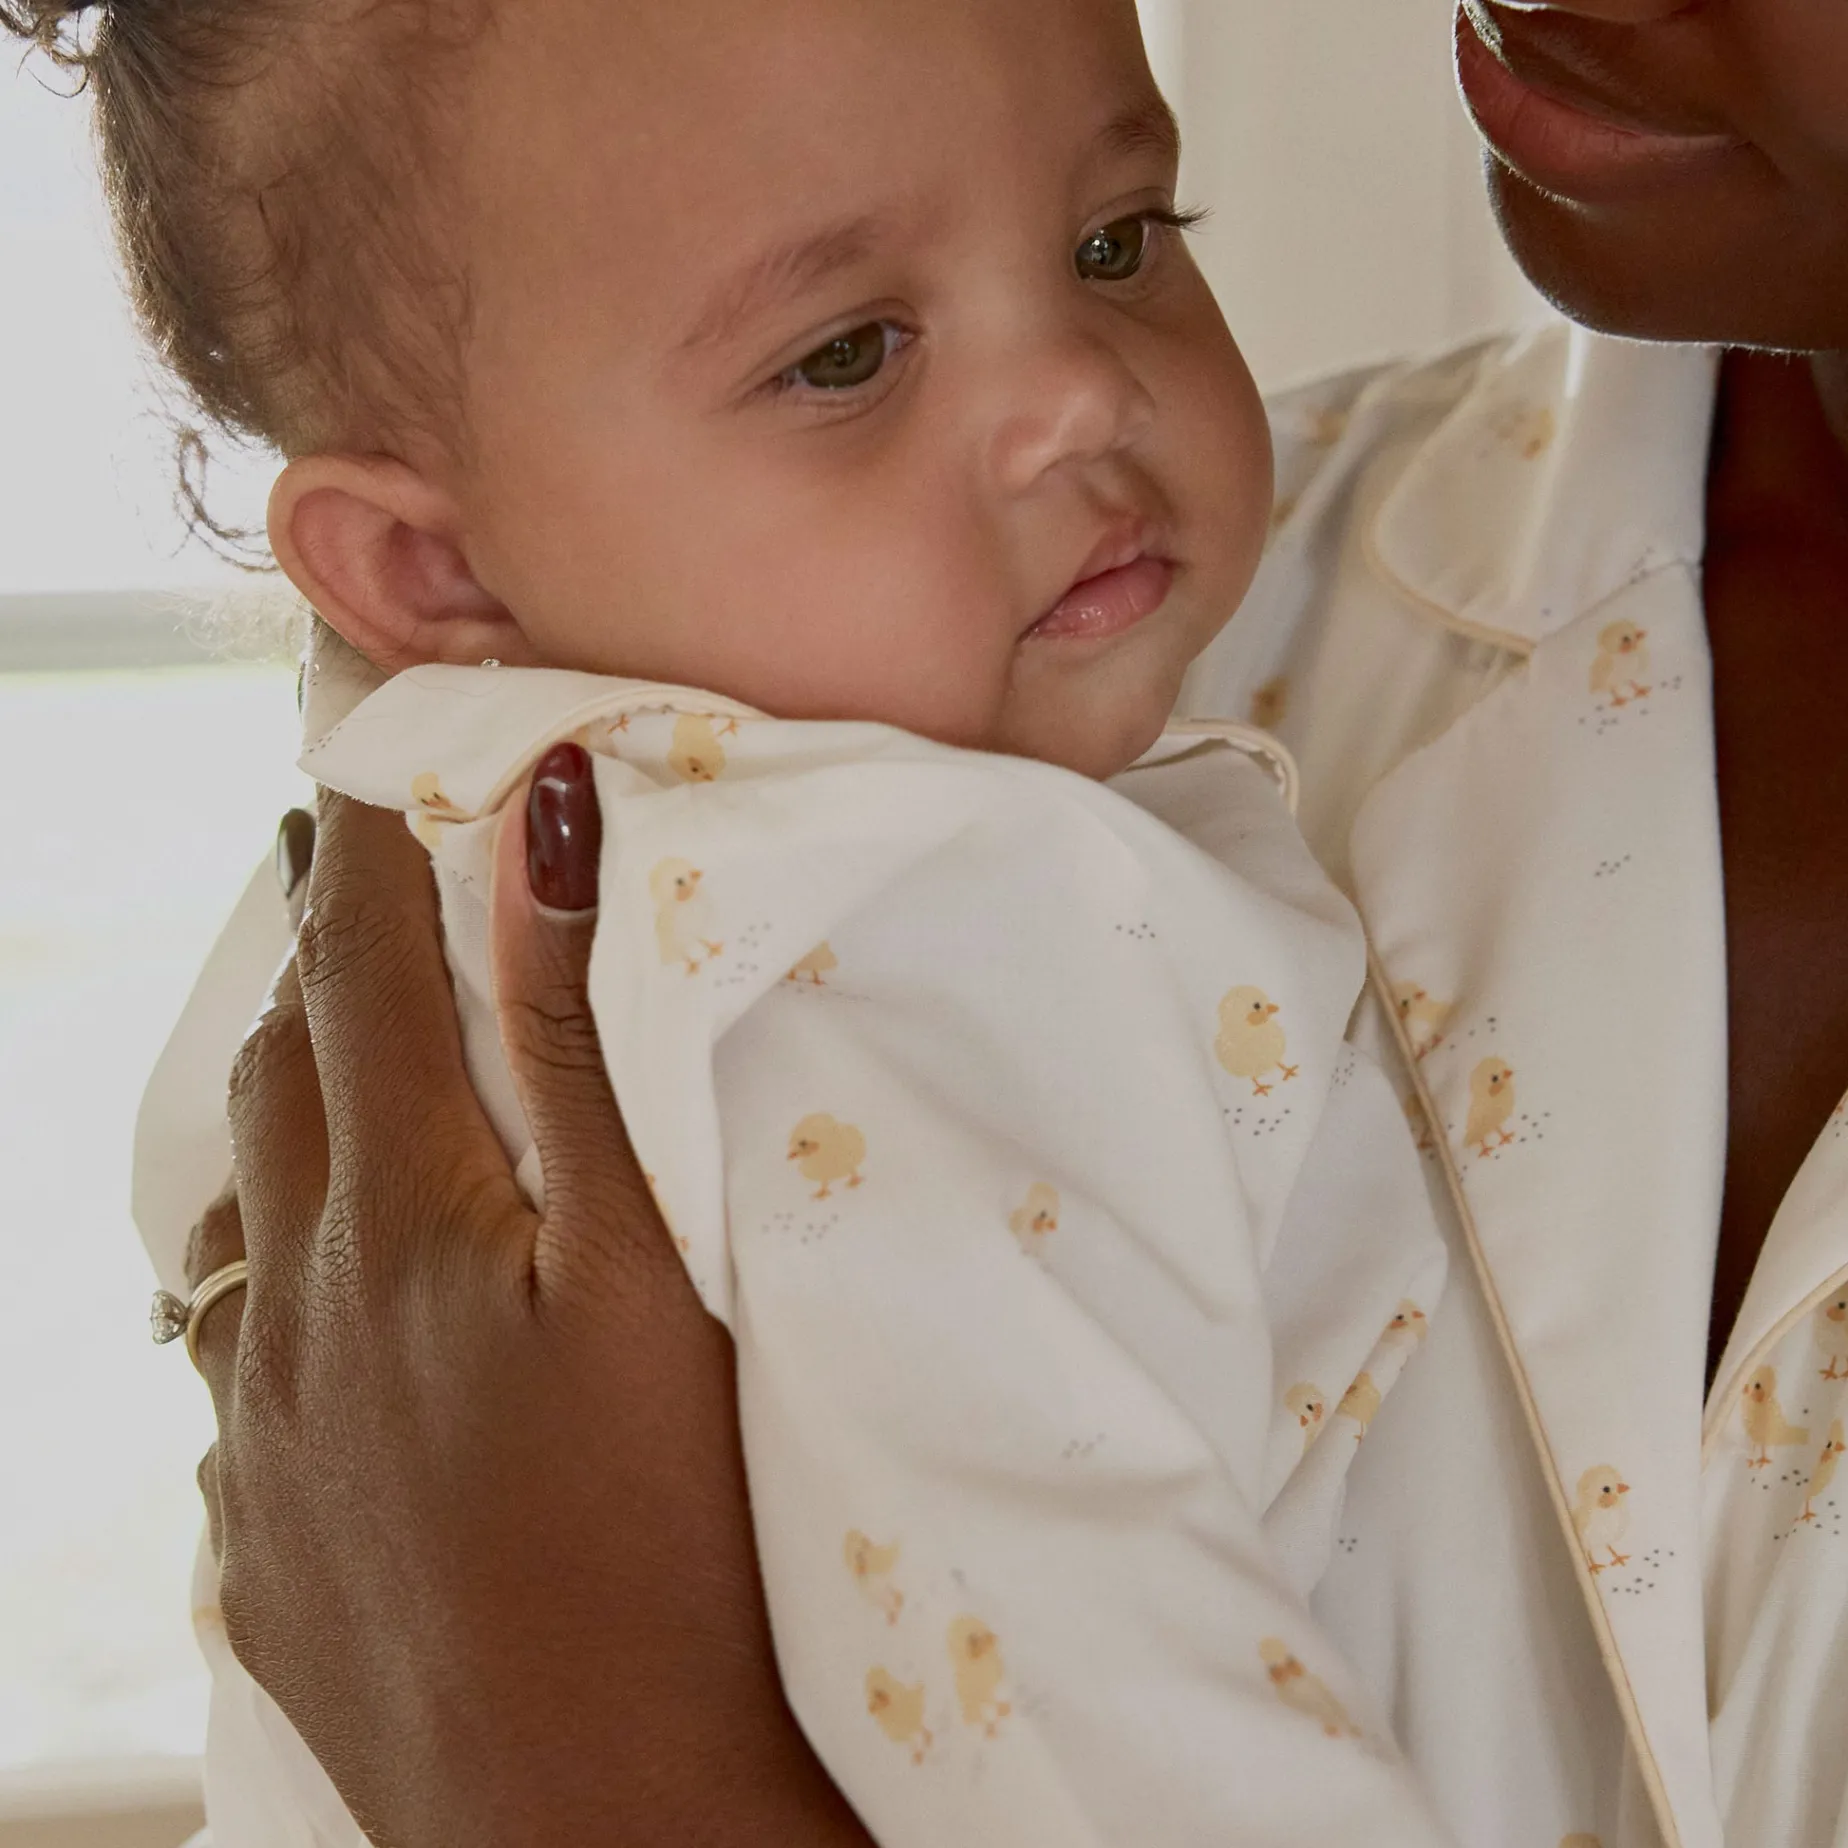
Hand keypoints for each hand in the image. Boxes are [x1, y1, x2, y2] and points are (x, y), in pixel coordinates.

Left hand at [188, 750, 870, 1847]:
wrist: (605, 1826)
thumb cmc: (670, 1543)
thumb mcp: (650, 1262)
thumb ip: (587, 1034)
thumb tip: (553, 827)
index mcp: (400, 1218)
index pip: (362, 977)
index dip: (362, 857)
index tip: (364, 773)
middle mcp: (296, 1309)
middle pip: (287, 1079)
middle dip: (317, 962)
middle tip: (342, 886)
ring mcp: (263, 1433)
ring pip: (242, 1219)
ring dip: (287, 1118)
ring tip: (330, 1063)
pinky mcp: (267, 1534)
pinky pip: (233, 1359)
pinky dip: (267, 1279)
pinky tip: (304, 1297)